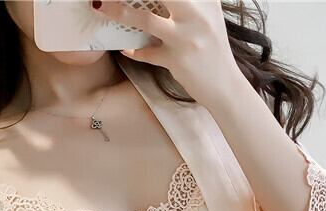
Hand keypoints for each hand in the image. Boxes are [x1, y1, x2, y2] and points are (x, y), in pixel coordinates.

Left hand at [94, 0, 241, 104]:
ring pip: (145, 19)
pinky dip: (134, 50)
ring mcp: (185, 38)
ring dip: (118, 11)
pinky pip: (147, 53)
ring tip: (100, 5)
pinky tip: (126, 48)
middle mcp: (197, 15)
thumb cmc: (214, 50)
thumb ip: (195, 1)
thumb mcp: (210, 17)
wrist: (226, 87)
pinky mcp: (176, 60)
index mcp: (205, 1)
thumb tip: (168, 0)